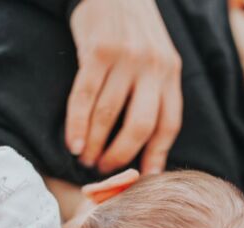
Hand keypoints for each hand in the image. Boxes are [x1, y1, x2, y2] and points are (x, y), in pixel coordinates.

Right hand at [65, 0, 182, 174]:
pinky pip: (84, 97)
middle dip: (120, 156)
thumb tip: (151, 147)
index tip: (142, 177)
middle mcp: (152, 67)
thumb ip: (157, 97)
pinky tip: (73, 146)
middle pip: (139, 126)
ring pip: (107, 115)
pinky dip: (77, 126)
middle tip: (104, 169)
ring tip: (86, 160)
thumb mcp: (159, 61)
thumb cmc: (136, 34)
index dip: (156, 156)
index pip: (168, 125)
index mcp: (170, 73)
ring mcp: (124, 59)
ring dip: (94, 145)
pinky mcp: (97, 52)